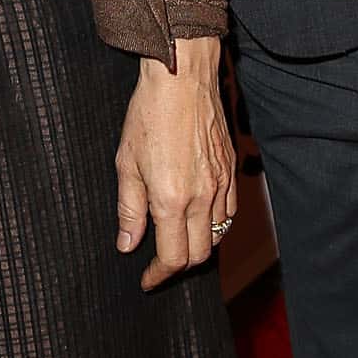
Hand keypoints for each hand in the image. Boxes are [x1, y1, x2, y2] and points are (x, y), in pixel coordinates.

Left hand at [115, 37, 236, 289]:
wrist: (182, 79)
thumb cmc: (149, 115)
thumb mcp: (126, 164)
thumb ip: (128, 210)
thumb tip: (127, 245)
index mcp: (172, 199)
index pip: (173, 258)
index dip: (159, 275)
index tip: (147, 279)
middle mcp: (202, 197)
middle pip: (200, 254)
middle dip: (179, 265)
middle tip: (159, 262)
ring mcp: (222, 184)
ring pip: (217, 234)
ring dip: (198, 245)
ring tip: (177, 239)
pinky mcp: (232, 170)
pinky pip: (229, 211)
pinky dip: (215, 223)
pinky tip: (197, 215)